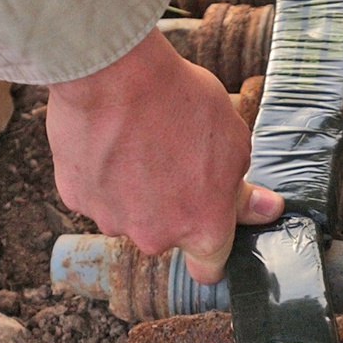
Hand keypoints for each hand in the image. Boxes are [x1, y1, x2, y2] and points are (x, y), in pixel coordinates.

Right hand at [46, 27, 282, 283]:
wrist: (113, 74)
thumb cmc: (179, 101)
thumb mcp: (232, 140)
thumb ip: (243, 187)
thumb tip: (266, 210)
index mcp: (202, 228)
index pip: (208, 268)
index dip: (210, 252)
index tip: (207, 230)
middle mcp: (155, 237)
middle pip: (164, 234)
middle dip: (169, 207)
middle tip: (171, 158)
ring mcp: (112, 220)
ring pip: (127, 213)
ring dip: (132, 190)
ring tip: (137, 141)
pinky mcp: (75, 198)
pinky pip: (95, 192)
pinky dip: (101, 174)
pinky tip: (108, 139)